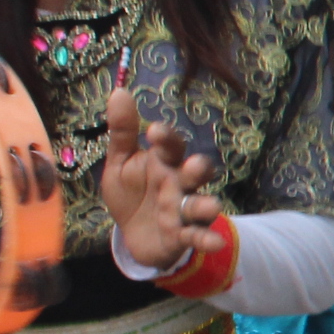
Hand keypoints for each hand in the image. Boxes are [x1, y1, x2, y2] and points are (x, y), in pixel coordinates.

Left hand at [99, 88, 221, 274]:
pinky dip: (206, 239)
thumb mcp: (120, 163)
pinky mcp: (183, 235)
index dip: (166, 139)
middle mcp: (178, 183)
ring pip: (199, 204)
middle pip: (195, 172)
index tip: (155, 131)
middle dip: (197, 169)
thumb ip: (122, 132)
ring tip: (210, 206)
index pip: (170, 146)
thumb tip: (119, 91)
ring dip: (206, 205)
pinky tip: (214, 243)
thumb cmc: (131, 193)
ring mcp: (183, 210)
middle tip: (195, 166)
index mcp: (163, 162)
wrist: (134, 234)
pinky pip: (197, 235)